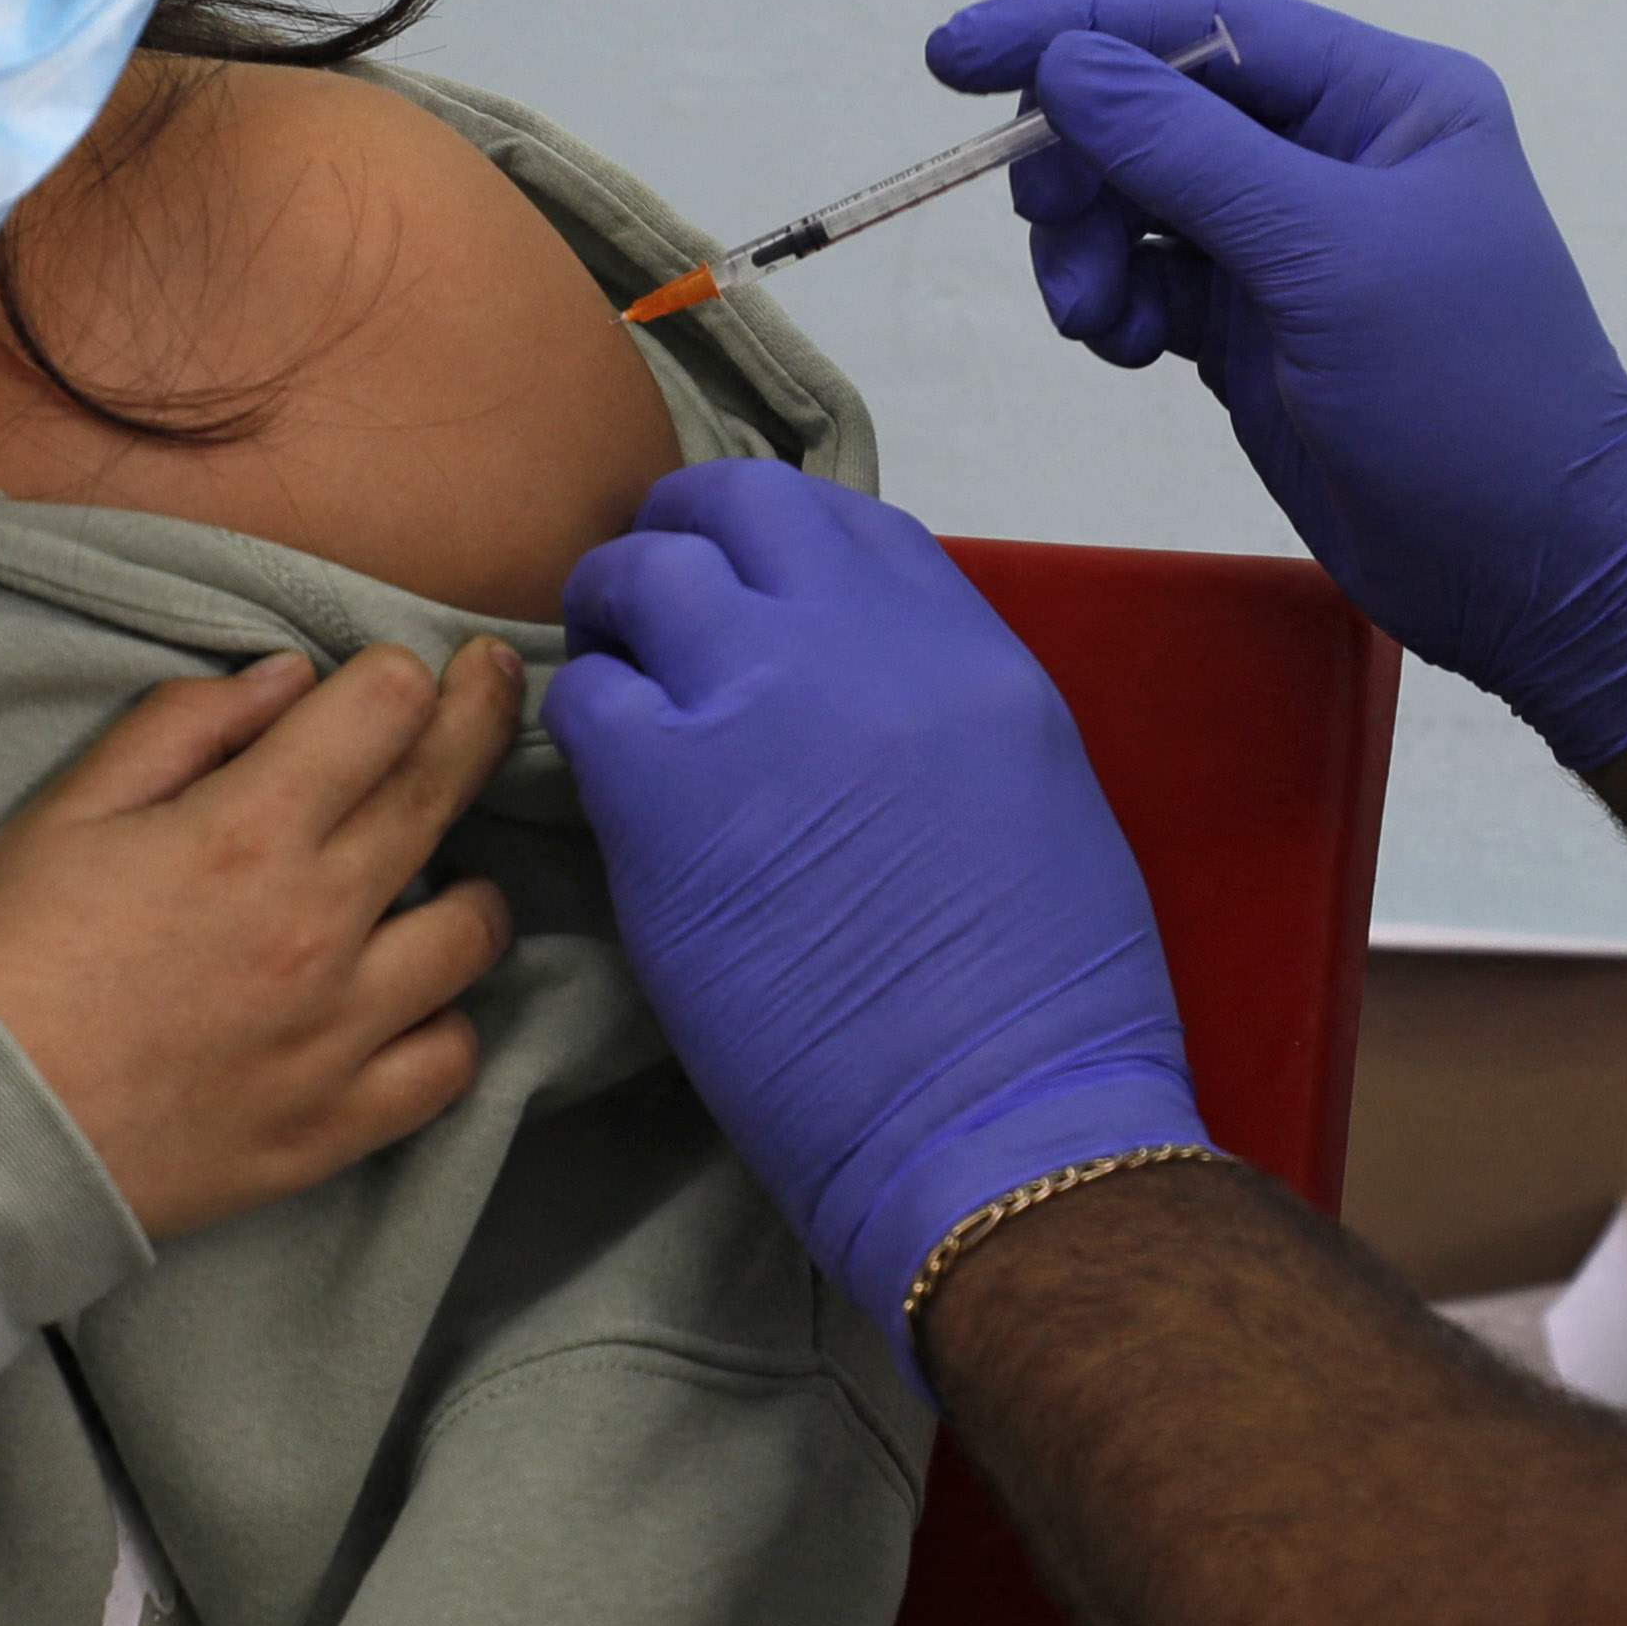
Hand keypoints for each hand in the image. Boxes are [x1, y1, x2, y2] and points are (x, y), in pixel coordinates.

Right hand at [0, 642, 525, 1244]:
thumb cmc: (1, 959)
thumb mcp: (68, 811)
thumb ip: (184, 727)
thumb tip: (292, 680)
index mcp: (246, 832)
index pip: (383, 712)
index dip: (399, 674)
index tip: (405, 672)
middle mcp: (317, 925)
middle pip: (443, 791)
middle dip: (481, 716)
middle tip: (494, 685)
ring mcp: (338, 1033)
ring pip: (474, 934)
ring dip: (468, 887)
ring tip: (435, 881)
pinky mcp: (336, 1126)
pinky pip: (448, 1063)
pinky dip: (443, 1023)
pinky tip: (412, 1002)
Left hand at [550, 461, 1209, 1338]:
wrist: (998, 1115)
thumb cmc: (1043, 1005)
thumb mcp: (1036, 798)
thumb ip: (944, 711)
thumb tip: (860, 691)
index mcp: (970, 648)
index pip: (851, 525)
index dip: (782, 543)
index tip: (749, 580)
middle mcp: (865, 643)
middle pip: (740, 510)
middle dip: (684, 536)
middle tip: (652, 598)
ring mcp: (762, 701)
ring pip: (648, 578)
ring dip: (616, 612)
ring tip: (607, 667)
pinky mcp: (667, 791)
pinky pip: (589, 700)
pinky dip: (582, 720)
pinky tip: (601, 774)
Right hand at [927, 0, 1626, 765]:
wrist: (1533, 573)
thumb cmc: (1465, 394)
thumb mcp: (1327, 257)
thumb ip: (1187, 152)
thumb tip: (1065, 62)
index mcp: (1384, 97)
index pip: (1201, 21)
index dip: (1072, 26)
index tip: (951, 58)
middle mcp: (1335, 149)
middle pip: (1153, 106)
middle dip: (1081, 162)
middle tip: (1047, 232)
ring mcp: (1291, 240)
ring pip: (1134, 196)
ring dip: (1087, 245)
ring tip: (1091, 319)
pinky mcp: (1254, 323)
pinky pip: (1144, 279)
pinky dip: (1111, 306)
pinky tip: (1121, 351)